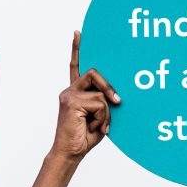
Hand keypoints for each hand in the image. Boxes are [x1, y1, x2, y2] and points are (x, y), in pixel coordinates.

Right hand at [55, 31, 120, 161]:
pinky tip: (94, 127)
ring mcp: (69, 95)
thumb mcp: (100, 117)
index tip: (78, 33)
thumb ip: (104, 103)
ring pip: (100, 93)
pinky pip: (99, 103)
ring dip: (106, 112)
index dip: (77, 49)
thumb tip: (114, 97)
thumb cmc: (85, 137)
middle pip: (94, 73)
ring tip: (99, 126)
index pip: (76, 67)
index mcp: (76, 92)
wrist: (71, 153)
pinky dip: (102, 118)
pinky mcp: (71, 102)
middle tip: (118, 102)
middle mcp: (70, 91)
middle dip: (109, 87)